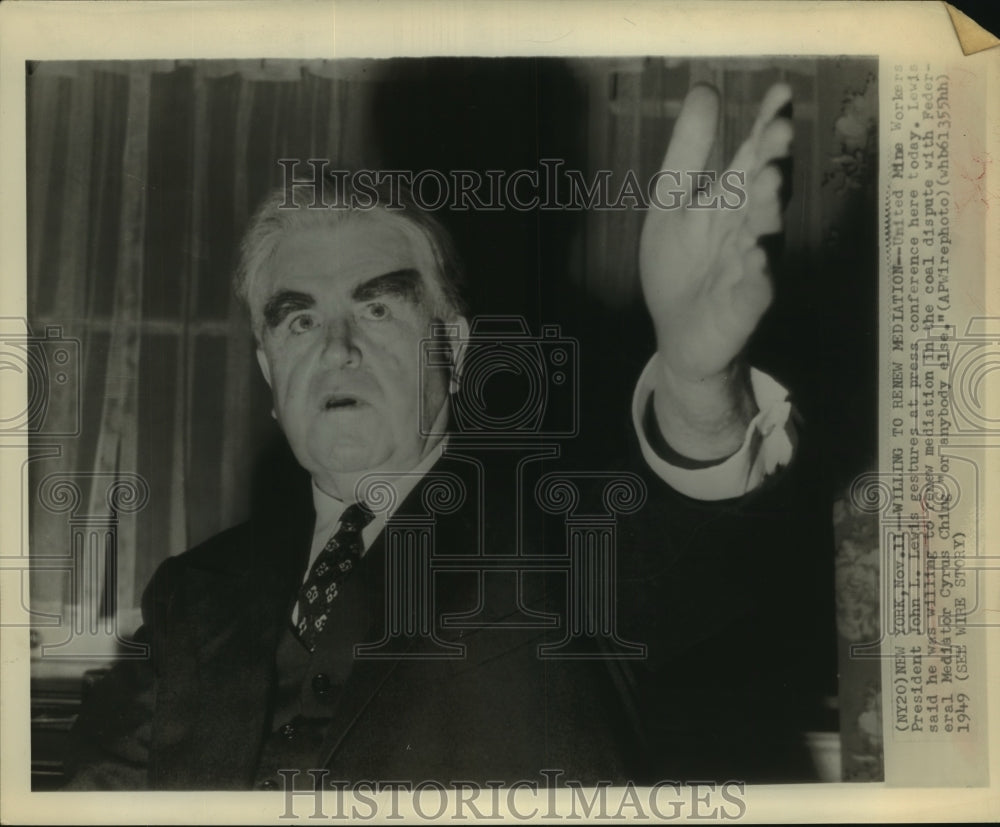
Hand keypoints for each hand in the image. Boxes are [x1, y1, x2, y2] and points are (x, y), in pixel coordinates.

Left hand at [639, 82, 792, 458]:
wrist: (679, 334)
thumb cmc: (682, 266)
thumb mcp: (673, 203)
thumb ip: (689, 152)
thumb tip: (706, 87)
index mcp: (733, 200)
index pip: (753, 155)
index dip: (767, 124)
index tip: (781, 91)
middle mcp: (749, 228)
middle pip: (762, 190)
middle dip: (771, 161)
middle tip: (779, 132)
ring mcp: (750, 268)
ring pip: (763, 235)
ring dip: (767, 210)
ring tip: (768, 181)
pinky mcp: (743, 308)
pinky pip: (754, 290)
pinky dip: (757, 274)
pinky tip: (756, 256)